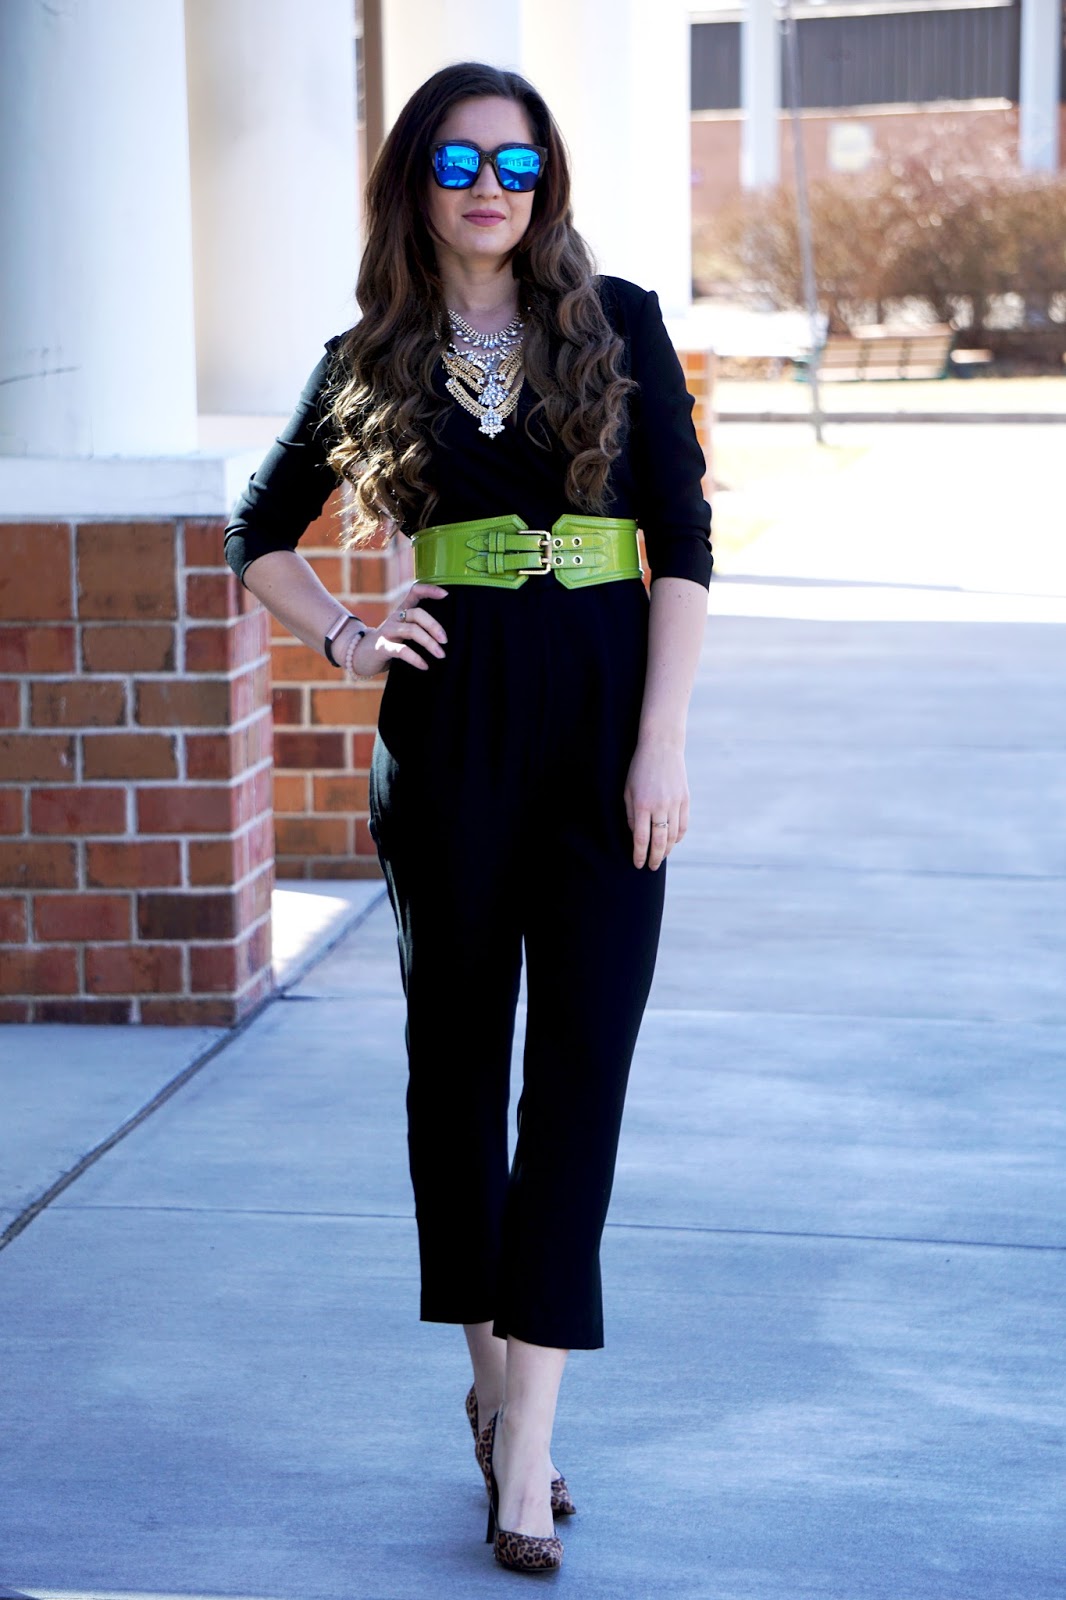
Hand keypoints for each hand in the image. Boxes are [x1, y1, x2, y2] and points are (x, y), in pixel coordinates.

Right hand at [346, 583, 448, 676]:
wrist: (361, 655)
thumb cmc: (390, 643)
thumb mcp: (404, 630)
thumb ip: (419, 627)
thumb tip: (446, 637)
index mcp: (402, 611)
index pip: (415, 592)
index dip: (429, 590)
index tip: (446, 594)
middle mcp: (395, 618)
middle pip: (417, 613)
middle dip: (434, 626)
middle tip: (445, 640)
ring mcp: (388, 631)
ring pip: (412, 630)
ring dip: (429, 643)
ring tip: (441, 655)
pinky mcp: (383, 647)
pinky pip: (402, 650)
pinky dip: (416, 658)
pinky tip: (425, 666)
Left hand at [624, 735, 688, 870]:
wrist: (661, 747)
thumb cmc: (639, 768)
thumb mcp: (628, 790)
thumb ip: (630, 814)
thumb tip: (636, 835)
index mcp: (642, 805)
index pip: (641, 838)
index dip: (639, 854)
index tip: (638, 864)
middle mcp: (659, 806)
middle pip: (659, 841)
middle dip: (655, 858)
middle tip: (651, 867)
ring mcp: (675, 803)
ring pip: (674, 835)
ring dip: (668, 849)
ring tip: (661, 856)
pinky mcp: (685, 799)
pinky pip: (684, 825)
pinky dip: (679, 836)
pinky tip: (673, 842)